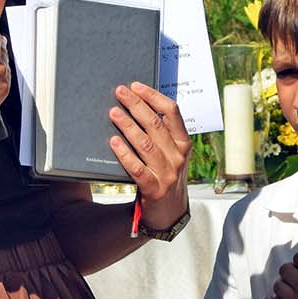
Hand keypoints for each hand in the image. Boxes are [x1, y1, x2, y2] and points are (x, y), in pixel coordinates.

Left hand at [108, 83, 192, 230]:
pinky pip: (137, 168)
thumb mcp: (171, 153)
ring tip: (113, 113)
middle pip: (156, 124)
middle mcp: (178, 156)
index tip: (136, 86)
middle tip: (119, 92)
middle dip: (136, 105)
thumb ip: (161, 133)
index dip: (153, 96)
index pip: (172, 112)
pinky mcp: (154, 189)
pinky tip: (113, 142)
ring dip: (128, 126)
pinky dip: (125, 154)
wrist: (169, 212)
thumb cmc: (166, 176)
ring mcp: (167, 173)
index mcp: (183, 143)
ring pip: (146, 144)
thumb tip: (138, 106)